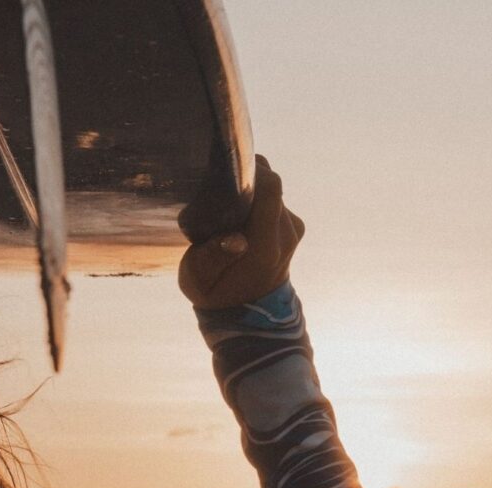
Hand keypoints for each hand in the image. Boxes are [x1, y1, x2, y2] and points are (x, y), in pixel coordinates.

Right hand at [178, 155, 304, 309]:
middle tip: (219, 192)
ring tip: (228, 208)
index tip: (225, 171)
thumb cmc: (215, 294)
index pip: (270, 188)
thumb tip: (235, 239)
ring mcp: (294, 231)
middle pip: (271, 186)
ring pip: (273, 192)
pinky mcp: (294, 228)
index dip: (250, 170)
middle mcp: (286, 236)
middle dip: (246, 181)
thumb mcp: (197, 282)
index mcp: (265, 247)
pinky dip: (258, 201)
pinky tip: (240, 217)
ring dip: (251, 192)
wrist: (247, 314)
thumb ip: (211, 258)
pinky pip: (276, 201)